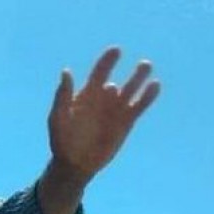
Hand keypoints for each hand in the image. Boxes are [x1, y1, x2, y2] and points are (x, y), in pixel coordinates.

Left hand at [48, 47, 160, 182]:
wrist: (75, 162)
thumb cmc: (62, 139)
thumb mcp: (58, 116)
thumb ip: (63, 95)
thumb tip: (66, 71)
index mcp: (86, 94)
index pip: (99, 73)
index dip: (107, 61)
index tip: (116, 50)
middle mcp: (103, 98)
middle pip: (119, 78)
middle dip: (128, 70)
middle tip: (142, 62)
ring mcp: (116, 109)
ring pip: (132, 89)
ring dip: (139, 77)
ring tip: (146, 66)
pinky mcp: (126, 122)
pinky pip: (139, 105)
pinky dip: (148, 96)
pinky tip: (155, 85)